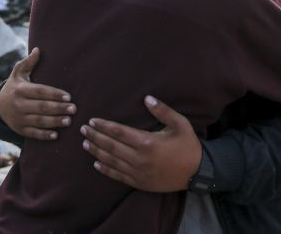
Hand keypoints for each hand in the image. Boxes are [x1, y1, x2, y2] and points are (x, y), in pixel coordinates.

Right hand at [0, 47, 75, 139]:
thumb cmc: (15, 87)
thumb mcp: (18, 73)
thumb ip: (28, 62)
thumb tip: (38, 49)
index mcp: (21, 90)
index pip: (40, 91)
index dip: (54, 94)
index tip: (68, 96)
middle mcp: (19, 105)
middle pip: (42, 107)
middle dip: (58, 108)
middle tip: (74, 109)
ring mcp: (19, 118)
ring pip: (39, 121)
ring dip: (55, 122)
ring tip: (69, 121)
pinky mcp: (20, 129)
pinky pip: (33, 134)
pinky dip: (44, 135)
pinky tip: (56, 135)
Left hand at [80, 95, 201, 191]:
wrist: (198, 173)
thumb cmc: (188, 145)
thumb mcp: (180, 124)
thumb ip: (162, 111)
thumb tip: (146, 98)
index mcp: (148, 142)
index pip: (119, 132)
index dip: (104, 126)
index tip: (92, 120)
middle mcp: (140, 158)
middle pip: (111, 146)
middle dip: (95, 137)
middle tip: (82, 129)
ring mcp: (139, 172)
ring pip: (111, 161)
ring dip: (96, 152)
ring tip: (85, 143)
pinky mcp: (140, 183)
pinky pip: (118, 176)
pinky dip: (105, 170)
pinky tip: (96, 164)